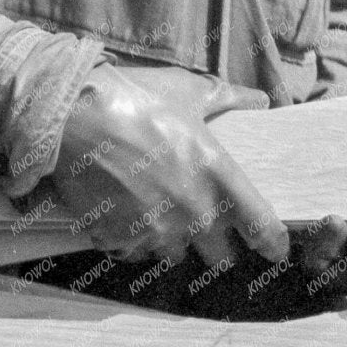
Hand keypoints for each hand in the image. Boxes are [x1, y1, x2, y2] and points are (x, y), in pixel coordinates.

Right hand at [47, 62, 289, 271]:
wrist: (74, 114)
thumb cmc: (137, 98)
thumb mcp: (189, 90)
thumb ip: (229, 98)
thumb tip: (259, 99)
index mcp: (218, 177)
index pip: (263, 228)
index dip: (272, 242)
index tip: (273, 248)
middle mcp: (193, 213)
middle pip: (220, 255)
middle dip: (214, 243)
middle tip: (201, 220)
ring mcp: (156, 231)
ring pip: (176, 254)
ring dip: (172, 239)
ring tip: (156, 210)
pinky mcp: (121, 239)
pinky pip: (135, 252)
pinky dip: (133, 238)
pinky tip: (124, 212)